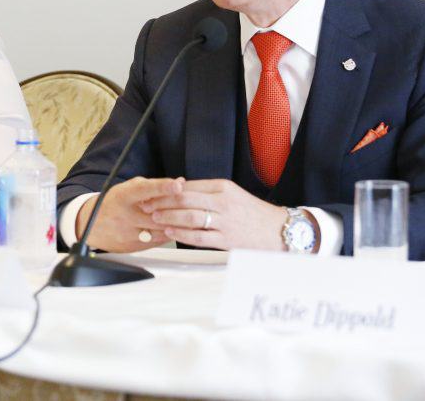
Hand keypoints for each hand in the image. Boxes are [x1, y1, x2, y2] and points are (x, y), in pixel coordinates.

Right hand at [75, 176, 184, 252]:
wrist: (91, 225)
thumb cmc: (114, 203)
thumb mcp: (129, 189)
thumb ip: (154, 186)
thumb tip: (180, 183)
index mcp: (123, 196)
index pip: (145, 190)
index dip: (162, 188)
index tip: (177, 186)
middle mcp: (125, 215)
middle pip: (156, 214)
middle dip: (177, 211)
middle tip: (196, 207)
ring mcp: (128, 232)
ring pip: (159, 230)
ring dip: (177, 225)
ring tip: (192, 219)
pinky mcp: (133, 246)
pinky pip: (157, 241)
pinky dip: (169, 234)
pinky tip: (179, 230)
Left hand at [140, 179, 299, 250]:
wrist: (278, 230)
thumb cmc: (253, 214)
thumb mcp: (232, 195)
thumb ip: (209, 193)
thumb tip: (182, 192)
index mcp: (222, 187)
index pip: (188, 186)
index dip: (167, 190)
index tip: (152, 193)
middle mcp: (223, 201)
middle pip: (184, 199)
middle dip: (162, 203)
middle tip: (146, 206)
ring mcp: (225, 220)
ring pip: (189, 217)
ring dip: (168, 218)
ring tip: (154, 219)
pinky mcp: (226, 239)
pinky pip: (198, 236)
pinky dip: (181, 234)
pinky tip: (170, 233)